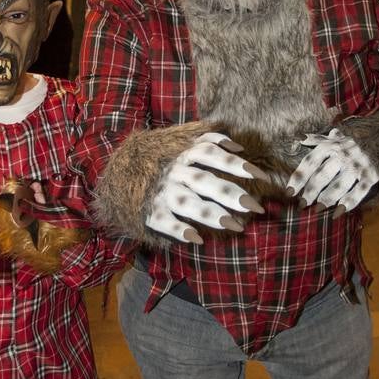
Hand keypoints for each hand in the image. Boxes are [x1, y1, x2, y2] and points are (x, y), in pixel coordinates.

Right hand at [146, 132, 265, 243]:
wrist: (118, 173)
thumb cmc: (160, 159)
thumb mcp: (180, 142)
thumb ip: (209, 139)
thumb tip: (239, 147)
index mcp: (182, 154)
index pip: (211, 153)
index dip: (235, 163)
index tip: (260, 176)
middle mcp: (173, 171)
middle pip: (204, 180)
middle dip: (230, 193)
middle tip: (255, 207)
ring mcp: (160, 192)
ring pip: (186, 202)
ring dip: (210, 214)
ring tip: (234, 226)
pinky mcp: (149, 211)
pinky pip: (163, 221)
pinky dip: (178, 230)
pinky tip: (196, 239)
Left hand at [286, 128, 378, 215]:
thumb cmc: (350, 143)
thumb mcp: (333, 138)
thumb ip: (316, 140)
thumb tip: (299, 138)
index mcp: (329, 146)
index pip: (309, 163)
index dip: (298, 178)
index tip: (289, 193)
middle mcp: (342, 155)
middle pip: (321, 176)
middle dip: (310, 192)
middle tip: (302, 205)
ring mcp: (356, 166)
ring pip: (338, 185)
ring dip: (326, 199)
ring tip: (317, 210)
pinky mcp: (370, 176)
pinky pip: (358, 192)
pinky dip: (348, 203)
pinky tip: (337, 213)